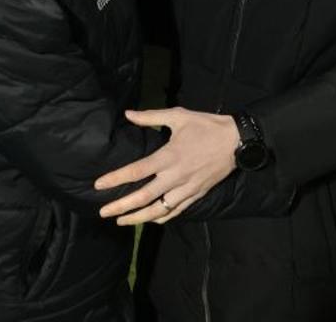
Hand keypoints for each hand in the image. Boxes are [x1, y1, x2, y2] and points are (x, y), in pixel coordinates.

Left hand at [95, 108, 239, 225]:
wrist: (237, 141)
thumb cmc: (206, 125)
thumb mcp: (178, 116)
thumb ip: (150, 117)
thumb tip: (127, 114)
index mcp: (169, 156)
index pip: (137, 171)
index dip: (116, 179)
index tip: (98, 185)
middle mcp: (176, 176)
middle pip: (144, 196)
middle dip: (121, 206)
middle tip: (103, 212)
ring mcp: (187, 188)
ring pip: (159, 209)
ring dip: (138, 217)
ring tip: (121, 221)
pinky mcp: (197, 194)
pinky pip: (176, 210)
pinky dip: (162, 217)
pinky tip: (151, 220)